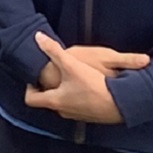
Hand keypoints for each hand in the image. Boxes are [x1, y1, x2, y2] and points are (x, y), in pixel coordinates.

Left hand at [23, 33, 140, 122]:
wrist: (123, 103)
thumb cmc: (95, 85)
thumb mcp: (71, 64)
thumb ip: (53, 50)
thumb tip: (37, 36)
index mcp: (55, 101)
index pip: (31, 99)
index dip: (28, 87)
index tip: (32, 77)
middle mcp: (64, 111)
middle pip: (48, 100)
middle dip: (47, 87)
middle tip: (49, 74)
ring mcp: (78, 115)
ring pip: (63, 103)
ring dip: (63, 92)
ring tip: (68, 77)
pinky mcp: (91, 116)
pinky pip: (78, 106)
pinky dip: (77, 96)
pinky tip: (86, 86)